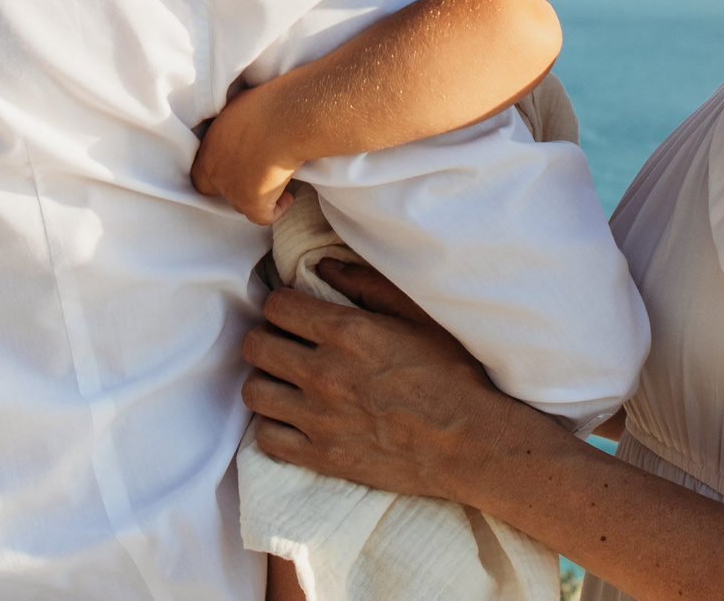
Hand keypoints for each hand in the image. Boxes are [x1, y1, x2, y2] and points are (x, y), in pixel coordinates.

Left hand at [192, 83, 298, 223]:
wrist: (285, 118)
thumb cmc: (267, 105)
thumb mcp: (237, 108)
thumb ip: (231, 127)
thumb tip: (240, 127)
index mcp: (209, 150)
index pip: (200, 175)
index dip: (217, 175)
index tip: (237, 168)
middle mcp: (216, 173)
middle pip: (223, 191)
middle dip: (240, 185)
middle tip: (258, 174)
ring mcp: (233, 191)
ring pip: (242, 204)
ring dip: (258, 195)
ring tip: (276, 180)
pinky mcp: (253, 203)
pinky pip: (263, 217)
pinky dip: (277, 209)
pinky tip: (288, 196)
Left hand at [240, 258, 560, 505]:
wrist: (469, 442)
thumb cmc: (449, 373)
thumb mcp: (416, 314)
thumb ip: (365, 284)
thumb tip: (323, 265)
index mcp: (346, 333)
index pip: (275, 306)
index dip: (281, 305)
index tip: (294, 312)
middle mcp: (324, 373)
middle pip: (255, 346)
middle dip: (268, 337)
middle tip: (287, 344)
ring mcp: (319, 418)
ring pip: (253, 392)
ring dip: (266, 381)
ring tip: (286, 381)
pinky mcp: (322, 457)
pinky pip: (266, 438)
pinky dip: (273, 426)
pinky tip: (294, 417)